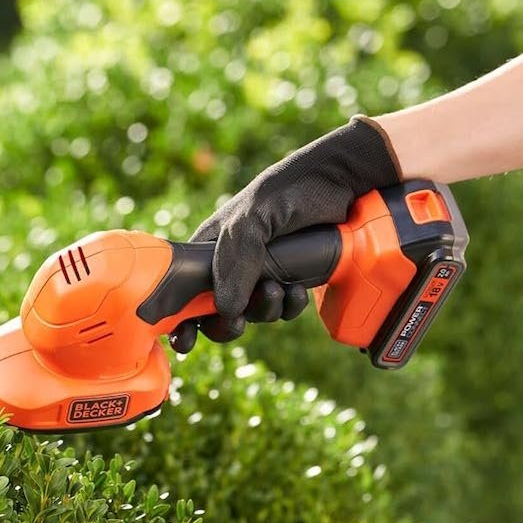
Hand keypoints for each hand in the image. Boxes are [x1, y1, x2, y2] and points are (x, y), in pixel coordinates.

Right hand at [168, 116, 401, 352]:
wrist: (342, 181)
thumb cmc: (288, 190)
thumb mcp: (251, 220)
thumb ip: (234, 262)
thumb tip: (226, 310)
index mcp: (210, 246)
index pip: (182, 289)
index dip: (180, 318)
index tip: (184, 341)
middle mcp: (232, 262)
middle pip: (215, 311)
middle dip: (226, 323)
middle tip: (237, 322)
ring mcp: (262, 272)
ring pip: (252, 313)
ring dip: (264, 312)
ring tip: (278, 290)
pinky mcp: (291, 278)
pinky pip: (282, 308)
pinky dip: (289, 306)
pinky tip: (298, 289)